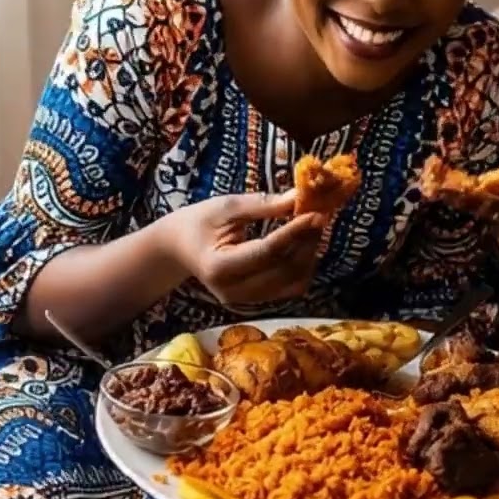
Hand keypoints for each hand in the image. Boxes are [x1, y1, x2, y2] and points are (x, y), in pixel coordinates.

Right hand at [173, 190, 325, 305]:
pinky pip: (289, 287)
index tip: (316, 213)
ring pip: (292, 283)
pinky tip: (303, 245)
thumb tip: (299, 197)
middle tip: (320, 216)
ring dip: (308, 256)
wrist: (178, 249)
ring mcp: (245, 301)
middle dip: (306, 243)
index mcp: (219, 267)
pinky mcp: (255, 301)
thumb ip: (262, 205)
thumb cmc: (197, 222)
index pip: (267, 252)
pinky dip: (302, 267)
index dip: (294, 232)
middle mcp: (234, 291)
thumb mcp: (225, 207)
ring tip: (313, 229)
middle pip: (284, 270)